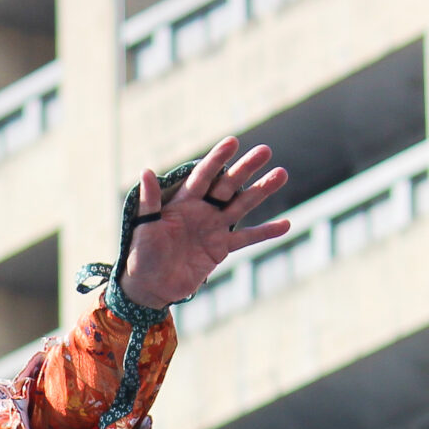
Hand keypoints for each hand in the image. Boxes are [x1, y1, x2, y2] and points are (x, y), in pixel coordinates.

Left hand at [118, 138, 291, 310]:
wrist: (151, 286)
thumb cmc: (142, 254)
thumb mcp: (144, 226)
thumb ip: (149, 200)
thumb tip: (146, 171)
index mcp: (184, 201)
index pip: (203, 175)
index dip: (217, 159)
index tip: (232, 142)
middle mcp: (202, 210)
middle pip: (228, 185)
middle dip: (246, 169)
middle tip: (265, 151)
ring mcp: (214, 228)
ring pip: (242, 206)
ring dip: (261, 191)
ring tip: (281, 174)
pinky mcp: (221, 249)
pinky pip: (247, 238)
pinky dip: (266, 233)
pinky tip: (286, 224)